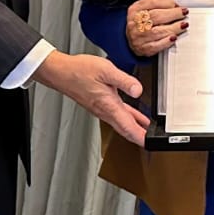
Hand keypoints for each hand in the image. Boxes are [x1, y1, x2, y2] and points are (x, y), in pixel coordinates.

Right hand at [32, 50, 150, 145]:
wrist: (61, 72)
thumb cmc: (79, 71)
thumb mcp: (106, 71)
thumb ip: (124, 81)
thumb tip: (138, 90)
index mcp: (109, 106)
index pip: (128, 128)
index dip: (141, 137)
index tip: (150, 143)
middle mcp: (105, 111)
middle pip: (125, 130)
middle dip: (139, 137)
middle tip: (152, 142)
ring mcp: (101, 109)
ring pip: (121, 123)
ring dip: (134, 129)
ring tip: (147, 131)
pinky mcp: (99, 104)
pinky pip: (117, 115)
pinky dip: (128, 117)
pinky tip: (135, 115)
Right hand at [125, 0, 187, 56]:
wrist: (131, 40)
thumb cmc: (141, 23)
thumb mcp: (145, 9)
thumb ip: (158, 5)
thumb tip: (176, 5)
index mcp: (135, 10)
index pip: (151, 2)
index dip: (166, 2)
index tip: (176, 4)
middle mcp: (135, 23)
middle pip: (155, 16)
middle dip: (173, 14)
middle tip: (183, 13)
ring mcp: (138, 37)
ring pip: (157, 31)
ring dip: (173, 27)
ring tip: (183, 25)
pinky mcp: (143, 48)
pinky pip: (156, 45)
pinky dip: (167, 41)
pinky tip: (174, 37)